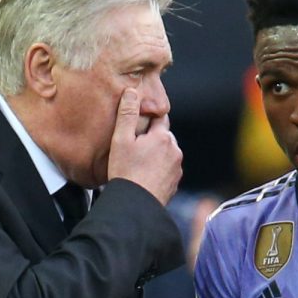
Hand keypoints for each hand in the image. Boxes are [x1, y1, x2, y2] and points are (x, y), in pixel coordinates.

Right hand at [108, 88, 182, 204]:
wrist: (135, 205)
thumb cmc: (126, 172)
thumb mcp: (121, 140)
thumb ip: (127, 114)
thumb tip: (132, 92)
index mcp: (162, 137)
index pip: (159, 118)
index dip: (147, 120)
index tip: (137, 126)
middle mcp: (174, 150)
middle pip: (163, 136)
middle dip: (151, 138)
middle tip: (133, 147)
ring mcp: (177, 168)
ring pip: (166, 153)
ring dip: (156, 154)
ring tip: (138, 163)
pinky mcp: (175, 182)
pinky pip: (167, 169)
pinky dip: (158, 169)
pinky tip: (144, 175)